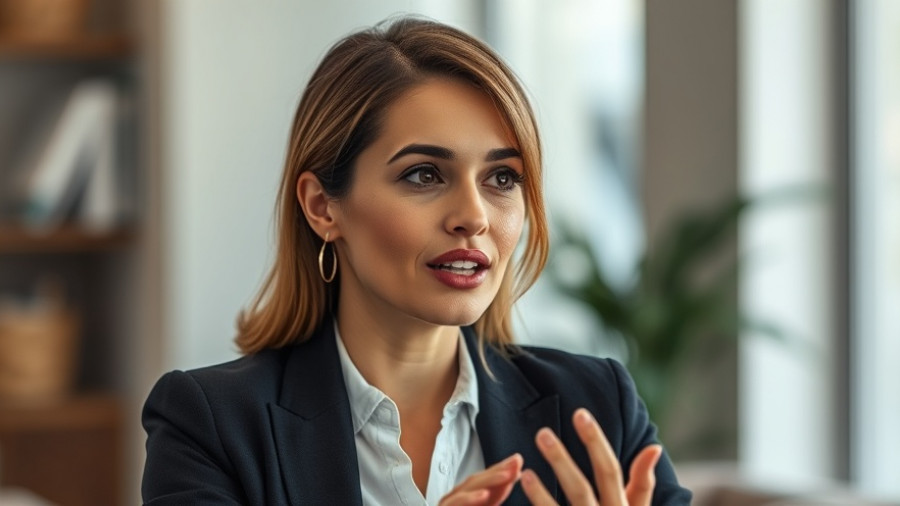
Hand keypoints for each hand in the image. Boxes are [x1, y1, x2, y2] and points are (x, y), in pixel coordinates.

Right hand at [438, 453, 522, 505]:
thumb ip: (497, 495)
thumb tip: (515, 474)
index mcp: (467, 498)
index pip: (485, 480)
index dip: (501, 469)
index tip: (518, 461)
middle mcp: (456, 499)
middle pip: (477, 480)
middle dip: (498, 470)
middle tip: (516, 463)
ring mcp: (449, 504)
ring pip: (468, 488)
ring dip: (488, 480)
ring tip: (507, 475)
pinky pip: (456, 503)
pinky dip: (470, 499)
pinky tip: (485, 495)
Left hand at [520, 408, 661, 505]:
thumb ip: (643, 483)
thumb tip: (654, 446)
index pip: (610, 470)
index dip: (596, 441)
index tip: (579, 413)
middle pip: (582, 489)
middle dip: (562, 460)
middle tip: (542, 433)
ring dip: (542, 493)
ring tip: (525, 469)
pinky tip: (526, 486)